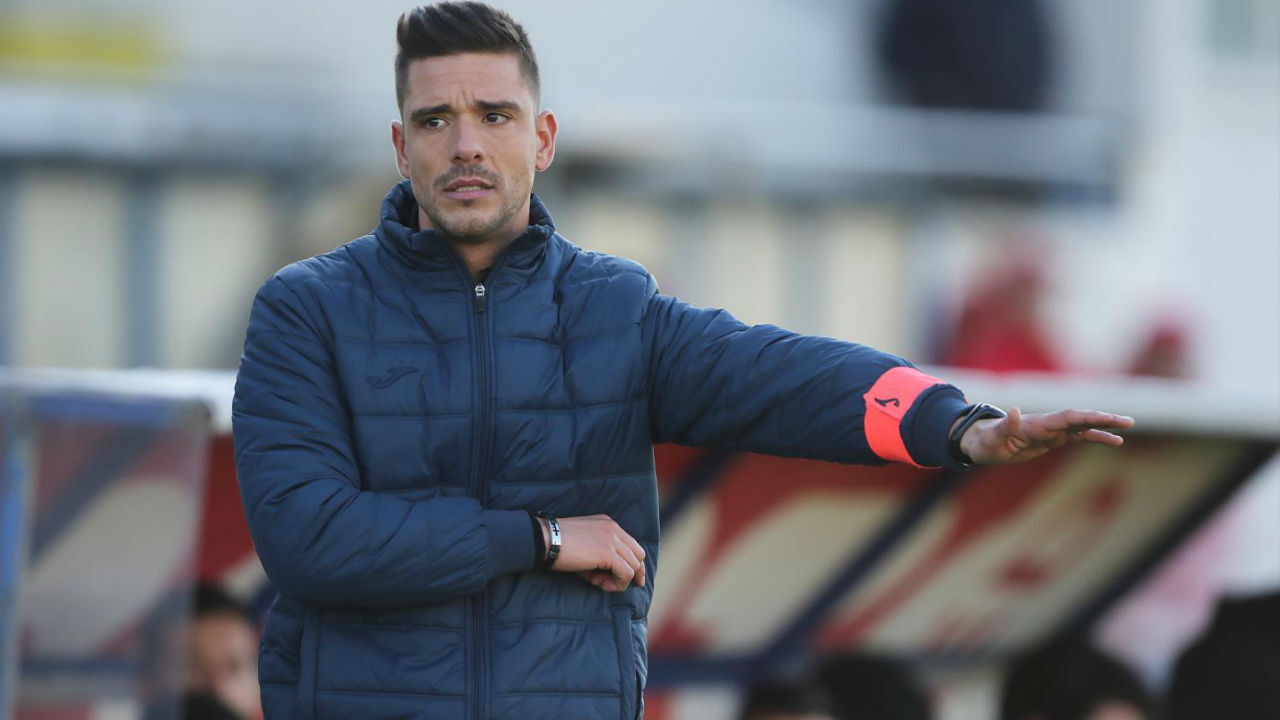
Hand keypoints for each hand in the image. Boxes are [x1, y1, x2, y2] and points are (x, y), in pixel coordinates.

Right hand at [541, 514, 645, 591]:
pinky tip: (602, 585)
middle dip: (633, 573)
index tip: (628, 578)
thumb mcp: (585, 547)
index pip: (632, 545)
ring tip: (600, 583)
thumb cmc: (559, 546)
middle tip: (619, 585)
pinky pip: (626, 573)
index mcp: (608, 524)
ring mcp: (612, 540)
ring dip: (620, 579)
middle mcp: (614, 529)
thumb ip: (601, 559)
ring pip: (634, 565)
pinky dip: (617, 584)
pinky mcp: (608, 553)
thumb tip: (609, 579)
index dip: (632, 563)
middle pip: (638, 555)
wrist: (545, 540)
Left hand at [958, 407, 1134, 464]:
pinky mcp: (1053, 439)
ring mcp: (1052, 431)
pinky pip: (1079, 437)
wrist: (982, 444)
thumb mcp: (992, 437)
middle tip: (1128, 421)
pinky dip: (1096, 437)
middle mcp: (1048, 424)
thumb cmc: (985, 441)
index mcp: (1037, 423)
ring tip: (1127, 428)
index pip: (1067, 418)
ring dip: (1104, 426)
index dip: (1086, 417)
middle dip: (1103, 419)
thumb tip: (1013, 410)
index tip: (1106, 418)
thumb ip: (1005, 424)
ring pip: (1083, 426)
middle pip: (1080, 418)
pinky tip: (1115, 441)